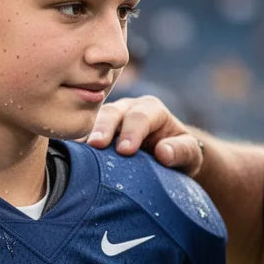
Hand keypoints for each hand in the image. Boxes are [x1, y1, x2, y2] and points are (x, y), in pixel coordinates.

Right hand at [87, 96, 205, 175]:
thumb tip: (163, 152)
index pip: (140, 117)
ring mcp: (110, 119)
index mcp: (152, 110)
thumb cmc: (179, 153)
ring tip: (79, 149)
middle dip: (104, 128)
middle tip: (96, 145)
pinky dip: (79, 142)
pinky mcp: (98, 131)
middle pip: (113, 113)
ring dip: (87, 133)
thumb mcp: (190, 154)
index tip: (125, 150)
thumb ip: (182, 151)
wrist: (167, 155)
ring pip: (95, 120)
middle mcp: (128, 109)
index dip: (132, 132)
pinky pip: (85, 133)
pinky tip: (73, 154)